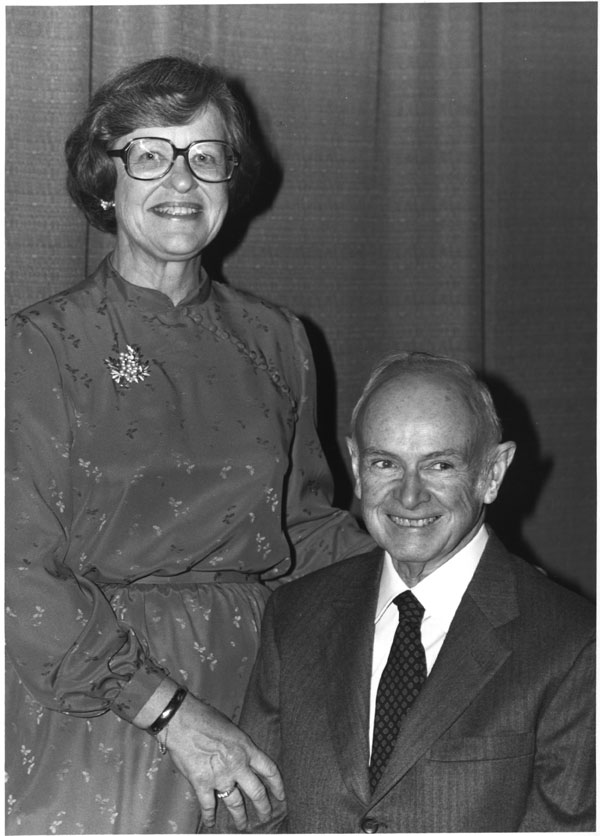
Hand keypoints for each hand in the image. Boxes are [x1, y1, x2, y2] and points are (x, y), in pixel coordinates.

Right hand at [163, 692, 284, 829]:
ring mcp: (220, 777)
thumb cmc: (205, 717)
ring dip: (240, 817)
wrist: (182, 721)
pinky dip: (209, 816)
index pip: (269, 770)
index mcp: (246, 748)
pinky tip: (210, 823)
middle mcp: (237, 765)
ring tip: (243, 826)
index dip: (277, 785)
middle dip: (263, 807)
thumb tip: (242, 756)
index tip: (281, 795)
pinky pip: (208, 805)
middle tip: (266, 816)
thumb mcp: (231, 728)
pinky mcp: (202, 784)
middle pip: (257, 792)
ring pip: (235, 803)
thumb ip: (239, 746)